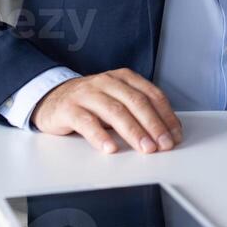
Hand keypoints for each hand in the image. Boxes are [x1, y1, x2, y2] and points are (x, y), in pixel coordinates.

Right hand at [30, 68, 182, 153]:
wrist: (52, 98)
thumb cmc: (91, 103)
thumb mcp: (117, 100)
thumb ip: (138, 111)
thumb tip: (165, 133)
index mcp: (124, 78)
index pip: (151, 94)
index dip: (166, 115)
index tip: (174, 134)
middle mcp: (107, 81)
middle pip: (136, 102)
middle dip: (153, 125)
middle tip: (163, 144)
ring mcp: (87, 93)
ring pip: (115, 111)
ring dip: (133, 131)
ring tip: (145, 148)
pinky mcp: (69, 108)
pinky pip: (87, 122)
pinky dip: (100, 136)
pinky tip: (110, 147)